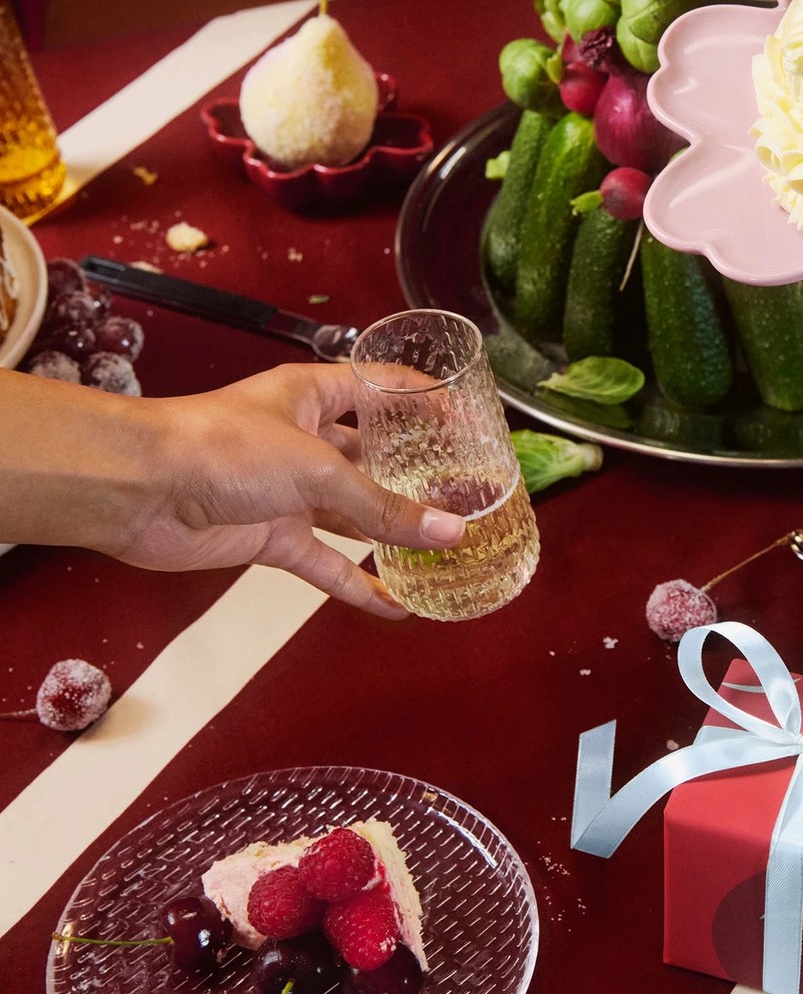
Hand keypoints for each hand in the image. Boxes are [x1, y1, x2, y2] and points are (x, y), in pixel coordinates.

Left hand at [0, 365, 463, 617]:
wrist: (140, 489)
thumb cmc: (224, 448)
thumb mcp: (316, 469)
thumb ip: (383, 505)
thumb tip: (450, 531)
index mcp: (314, 395)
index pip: (382, 388)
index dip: (425, 401)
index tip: (471, 423)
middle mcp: (307, 439)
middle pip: (374, 457)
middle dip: (418, 477)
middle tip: (470, 499)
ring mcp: (289, 491)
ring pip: (354, 514)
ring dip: (394, 534)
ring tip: (446, 550)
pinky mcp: (272, 537)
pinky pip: (325, 562)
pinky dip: (357, 584)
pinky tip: (396, 605)